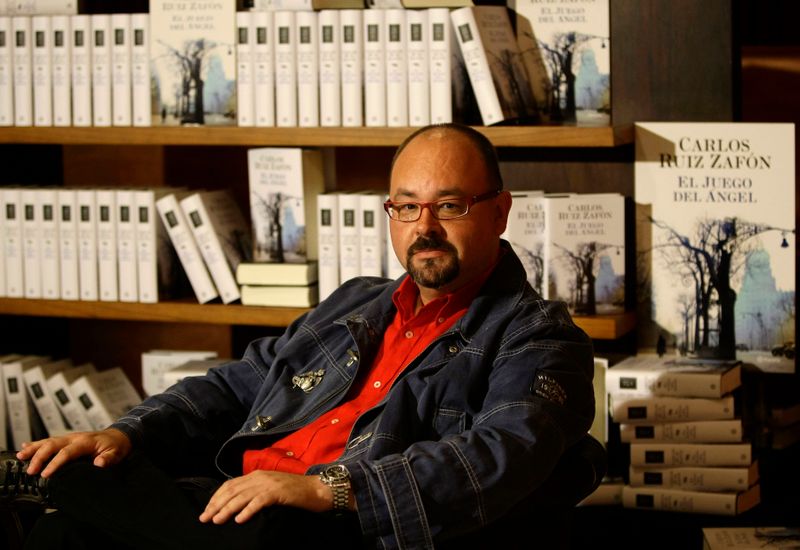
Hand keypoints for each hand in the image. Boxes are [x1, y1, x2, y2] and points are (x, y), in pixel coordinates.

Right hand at [16, 428, 132, 477]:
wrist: (120, 435)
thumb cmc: (117, 445)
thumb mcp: (117, 453)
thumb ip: (109, 459)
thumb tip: (99, 463)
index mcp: (85, 441)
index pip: (67, 452)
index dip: (55, 463)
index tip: (46, 474)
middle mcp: (75, 437)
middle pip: (52, 444)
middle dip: (39, 456)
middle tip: (30, 470)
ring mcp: (70, 437)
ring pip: (48, 441)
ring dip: (34, 448)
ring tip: (20, 456)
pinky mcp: (67, 440)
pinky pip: (50, 440)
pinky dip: (36, 443)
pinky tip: (25, 447)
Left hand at [199, 470, 331, 524]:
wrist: (317, 489)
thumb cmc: (295, 492)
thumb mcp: (271, 488)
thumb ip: (255, 491)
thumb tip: (236, 504)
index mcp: (256, 474)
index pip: (230, 484)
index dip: (216, 497)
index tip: (206, 510)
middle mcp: (260, 477)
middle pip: (232, 490)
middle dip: (216, 504)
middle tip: (205, 518)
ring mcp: (269, 484)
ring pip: (242, 496)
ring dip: (227, 509)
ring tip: (217, 520)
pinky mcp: (279, 492)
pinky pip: (259, 502)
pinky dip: (248, 510)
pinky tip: (239, 519)